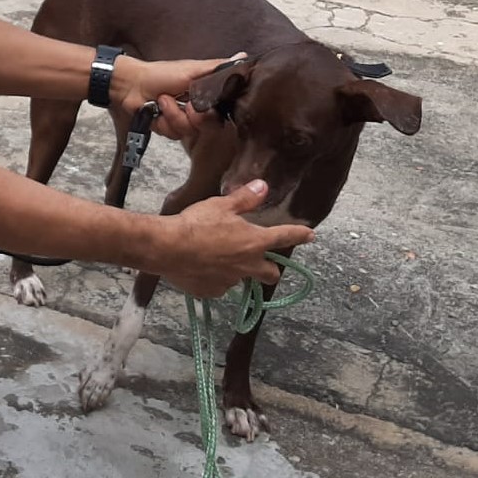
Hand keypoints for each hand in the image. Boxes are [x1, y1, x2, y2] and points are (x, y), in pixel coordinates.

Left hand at [121, 54, 245, 142]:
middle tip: (185, 104)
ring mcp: (183, 120)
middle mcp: (198, 109)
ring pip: (190, 131)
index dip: (216, 111)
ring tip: (163, 100)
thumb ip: (218, 69)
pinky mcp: (169, 129)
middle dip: (194, 116)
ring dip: (173, 115)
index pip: (224, 111)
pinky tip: (156, 110)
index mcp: (207, 95)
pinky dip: (163, 122)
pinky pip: (173, 134)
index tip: (207, 105)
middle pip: (210, 126)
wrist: (133, 85)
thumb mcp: (193, 69)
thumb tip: (243, 56)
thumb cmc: (162, 73)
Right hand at [147, 180, 314, 298]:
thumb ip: (245, 199)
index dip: (299, 234)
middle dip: (271, 270)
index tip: (310, 235)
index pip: (284, 237)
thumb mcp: (221, 205)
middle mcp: (247, 265)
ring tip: (218, 259)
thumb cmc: (197, 223)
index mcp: (254, 242)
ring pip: (241, 279)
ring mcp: (229, 281)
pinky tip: (201, 268)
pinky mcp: (211, 291)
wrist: (168, 248)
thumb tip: (263, 186)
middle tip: (261, 261)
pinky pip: (219, 286)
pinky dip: (215, 279)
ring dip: (237, 271)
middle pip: (270, 274)